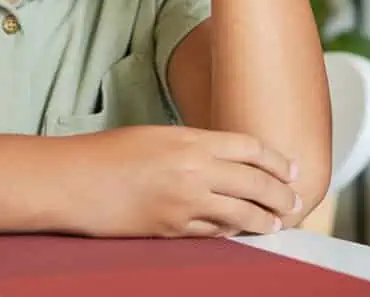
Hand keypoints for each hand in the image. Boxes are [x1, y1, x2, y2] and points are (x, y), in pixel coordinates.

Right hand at [56, 125, 301, 237]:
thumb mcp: (157, 137)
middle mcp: (195, 171)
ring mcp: (185, 204)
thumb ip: (194, 146)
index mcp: (191, 140)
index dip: (278, 160)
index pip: (251, 148)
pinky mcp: (172, 230)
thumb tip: (223, 158)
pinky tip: (241, 232)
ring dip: (264, 219)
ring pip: (241, 214)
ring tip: (277, 222)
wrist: (73, 181)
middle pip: (256, 183)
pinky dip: (232, 232)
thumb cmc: (108, 154)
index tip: (292, 168)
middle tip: (296, 201)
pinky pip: (214, 233)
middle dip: (281, 194)